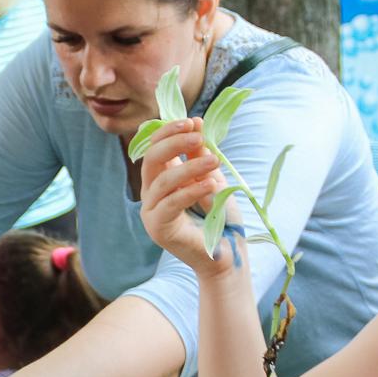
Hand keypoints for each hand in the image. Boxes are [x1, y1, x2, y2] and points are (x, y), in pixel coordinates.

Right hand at [139, 118, 240, 275]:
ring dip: (189, 167)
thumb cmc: (219, 219)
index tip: (192, 122)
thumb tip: (196, 123)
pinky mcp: (158, 228)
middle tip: (198, 136)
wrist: (226, 254)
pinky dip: (190, 190)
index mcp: (160, 180)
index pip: (155, 148)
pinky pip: (170, 203)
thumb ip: (200, 156)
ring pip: (163, 181)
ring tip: (214, 161)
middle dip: (173, 143)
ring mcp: (152, 212)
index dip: (169, 132)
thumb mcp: (211, 179)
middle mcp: (151, 195)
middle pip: (151, 160)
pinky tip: (209, 184)